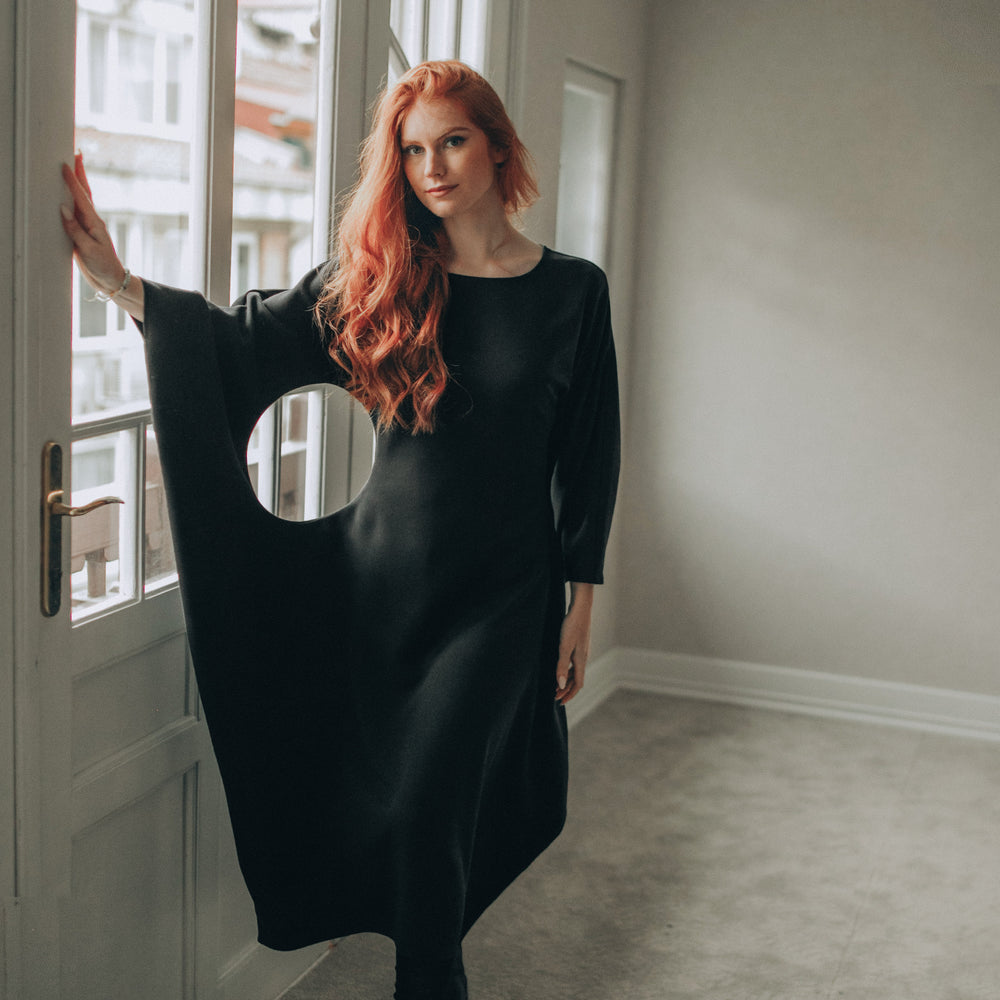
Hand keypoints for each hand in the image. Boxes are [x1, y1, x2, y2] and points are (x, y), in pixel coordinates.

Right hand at [60, 152, 126, 296]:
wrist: (111, 280)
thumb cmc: (103, 266)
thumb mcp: (89, 250)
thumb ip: (75, 230)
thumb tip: (63, 208)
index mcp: (94, 223)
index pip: (82, 198)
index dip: (73, 181)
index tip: (66, 165)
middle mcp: (91, 221)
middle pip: (84, 192)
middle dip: (79, 173)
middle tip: (75, 153)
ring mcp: (86, 226)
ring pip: (78, 200)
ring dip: (75, 183)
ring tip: (71, 166)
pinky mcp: (81, 232)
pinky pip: (73, 212)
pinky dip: (70, 198)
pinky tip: (66, 193)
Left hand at [555, 582, 593, 704]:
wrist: (580, 608)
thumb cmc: (572, 626)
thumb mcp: (564, 647)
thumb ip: (562, 667)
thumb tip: (561, 686)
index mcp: (581, 660)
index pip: (578, 684)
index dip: (570, 694)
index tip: (559, 702)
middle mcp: (584, 658)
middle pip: (578, 680)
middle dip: (567, 690)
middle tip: (555, 697)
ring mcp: (583, 651)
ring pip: (577, 671)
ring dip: (567, 681)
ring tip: (557, 686)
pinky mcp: (580, 645)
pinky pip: (575, 663)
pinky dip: (568, 670)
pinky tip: (562, 668)